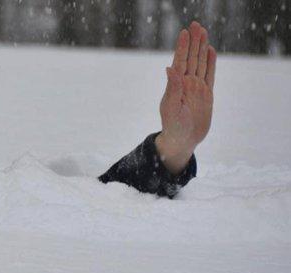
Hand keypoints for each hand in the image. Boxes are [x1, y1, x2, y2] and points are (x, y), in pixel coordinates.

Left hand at [156, 21, 216, 173]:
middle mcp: (187, 83)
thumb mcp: (172, 107)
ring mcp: (197, 88)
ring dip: (202, 48)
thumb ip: (172, 88)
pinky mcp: (207, 94)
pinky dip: (210, 63)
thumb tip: (170, 68)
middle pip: (191, 58)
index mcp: (176, 85)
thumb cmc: (173, 126)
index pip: (180, 61)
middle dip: (193, 42)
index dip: (183, 47)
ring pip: (200, 63)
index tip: (185, 32)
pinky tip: (210, 51)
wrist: (183, 140)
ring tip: (203, 32)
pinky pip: (210, 75)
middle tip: (195, 24)